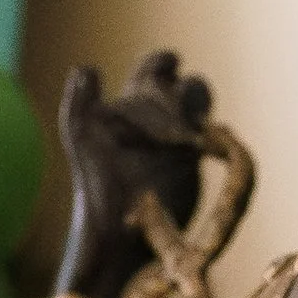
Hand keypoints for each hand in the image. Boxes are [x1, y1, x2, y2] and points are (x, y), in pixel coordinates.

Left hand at [57, 51, 214, 297]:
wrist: (115, 234)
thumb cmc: (95, 187)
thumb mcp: (82, 140)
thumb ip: (79, 104)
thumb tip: (87, 67)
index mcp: (130, 110)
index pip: (152, 72)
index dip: (163, 63)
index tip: (172, 63)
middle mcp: (156, 124)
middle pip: (182, 89)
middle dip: (185, 90)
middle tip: (179, 108)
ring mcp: (176, 147)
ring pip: (200, 113)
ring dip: (202, 115)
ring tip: (192, 134)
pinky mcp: (192, 170)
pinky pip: (215, 143)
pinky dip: (218, 139)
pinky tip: (210, 149)